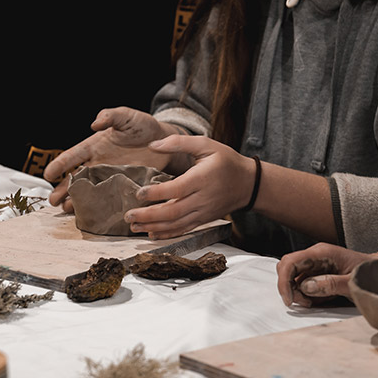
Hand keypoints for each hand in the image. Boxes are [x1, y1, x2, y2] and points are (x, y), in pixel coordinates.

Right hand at [44, 107, 175, 207]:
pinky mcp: (123, 188)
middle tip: (52, 201)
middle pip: (76, 179)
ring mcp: (110, 179)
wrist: (164, 142)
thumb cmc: (142, 126)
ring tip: (67, 210)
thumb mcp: (126, 116)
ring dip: (77, 202)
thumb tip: (95, 124)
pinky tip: (93, 215)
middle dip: (63, 189)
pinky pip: (109, 199)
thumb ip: (110, 116)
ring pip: (89, 192)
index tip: (48, 174)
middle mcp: (98, 165)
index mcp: (94, 147)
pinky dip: (100, 208)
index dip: (60, 164)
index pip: (73, 156)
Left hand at [124, 134, 254, 239]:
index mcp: (202, 178)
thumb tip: (153, 145)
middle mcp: (202, 199)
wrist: (248, 184)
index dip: (156, 194)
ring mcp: (203, 212)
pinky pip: (183, 230)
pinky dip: (166, 234)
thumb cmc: (226, 161)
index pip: (176, 189)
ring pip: (176, 225)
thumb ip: (179, 143)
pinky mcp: (203, 220)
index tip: (139, 193)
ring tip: (133, 226)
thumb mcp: (206, 144)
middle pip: (172, 212)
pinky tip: (151, 234)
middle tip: (128, 215)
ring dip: (153, 227)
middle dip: (148, 216)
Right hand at [277, 243, 377, 306]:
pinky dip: (307, 294)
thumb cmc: (369, 274)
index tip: (289, 300)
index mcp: (321, 252)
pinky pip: (303, 283)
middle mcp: (315, 256)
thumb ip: (331, 284)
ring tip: (315, 301)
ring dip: (299, 292)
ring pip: (293, 277)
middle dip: (289, 287)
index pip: (291, 262)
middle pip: (287, 268)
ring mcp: (315, 263)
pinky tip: (321, 298)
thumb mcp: (352, 282)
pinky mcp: (317, 272)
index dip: (284, 281)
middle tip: (305, 303)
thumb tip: (306, 287)